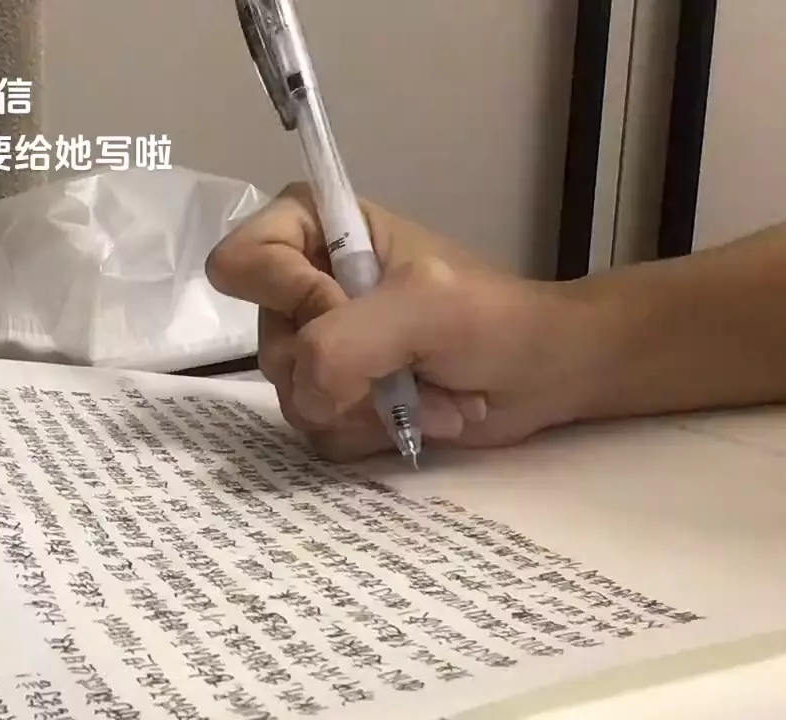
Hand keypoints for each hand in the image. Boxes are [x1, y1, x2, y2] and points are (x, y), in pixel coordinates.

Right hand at [206, 183, 581, 460]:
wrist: (544, 372)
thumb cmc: (492, 317)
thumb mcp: (420, 309)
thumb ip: (344, 342)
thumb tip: (305, 396)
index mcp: (313, 227)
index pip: (242, 263)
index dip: (290, 297)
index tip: (346, 306)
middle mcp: (302, 285)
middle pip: (269, 344)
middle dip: (345, 368)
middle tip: (404, 360)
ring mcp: (317, 347)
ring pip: (293, 397)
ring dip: (371, 407)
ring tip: (426, 392)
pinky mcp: (335, 398)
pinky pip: (319, 432)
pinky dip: (376, 432)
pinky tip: (421, 415)